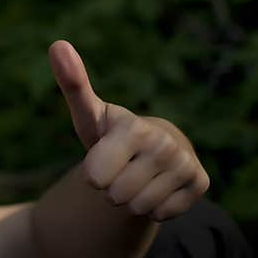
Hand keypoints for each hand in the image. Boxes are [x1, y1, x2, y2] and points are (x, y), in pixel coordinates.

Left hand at [48, 40, 208, 220]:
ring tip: (137, 176)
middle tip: (120, 168)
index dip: (93, 173)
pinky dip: (154, 206)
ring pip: (137, 207)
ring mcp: (186, 164)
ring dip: (131, 198)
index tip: (104, 155)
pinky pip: (160, 215)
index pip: (95, 177)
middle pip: (115, 196)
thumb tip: (57, 43)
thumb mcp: (88, 114)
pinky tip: (157, 186)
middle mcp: (165, 143)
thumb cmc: (111, 133)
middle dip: (111, 188)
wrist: (153, 149)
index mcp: (134, 127)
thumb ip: (72, 84)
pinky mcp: (201, 184)